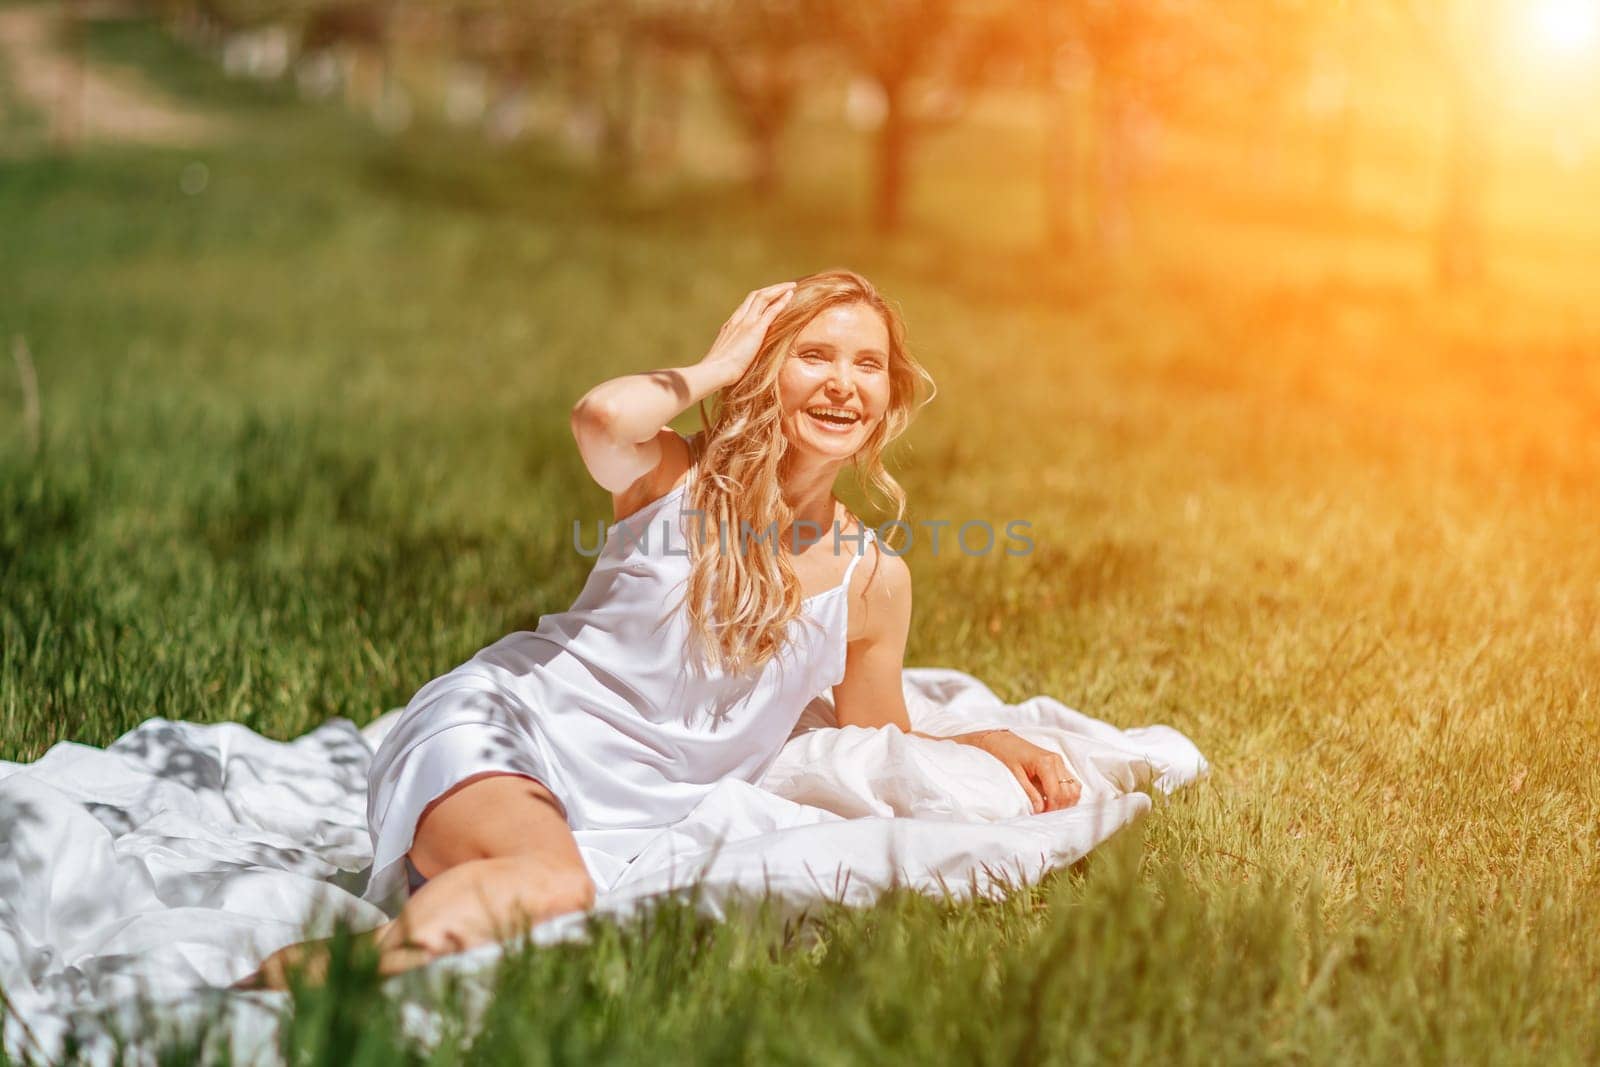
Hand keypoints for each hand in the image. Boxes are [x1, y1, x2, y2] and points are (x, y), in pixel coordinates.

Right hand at [698, 282, 796, 387]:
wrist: (715, 371)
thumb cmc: (719, 371)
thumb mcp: (726, 357)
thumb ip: (733, 352)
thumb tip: (739, 360)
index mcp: (730, 324)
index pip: (747, 305)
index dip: (760, 298)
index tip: (770, 297)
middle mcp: (737, 318)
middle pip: (755, 295)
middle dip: (771, 289)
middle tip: (784, 286)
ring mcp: (746, 322)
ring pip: (763, 297)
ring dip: (778, 289)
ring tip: (791, 286)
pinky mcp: (755, 329)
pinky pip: (771, 310)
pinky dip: (781, 300)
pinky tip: (790, 295)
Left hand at [957, 729, 1080, 813]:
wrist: (1005, 741)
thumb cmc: (1008, 756)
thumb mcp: (1017, 776)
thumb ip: (1030, 793)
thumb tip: (1040, 810)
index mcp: (1046, 763)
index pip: (1056, 791)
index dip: (1052, 807)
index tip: (1043, 815)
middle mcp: (1057, 761)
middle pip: (1068, 792)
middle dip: (1060, 806)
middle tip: (1047, 814)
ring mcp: (1060, 761)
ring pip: (1075, 788)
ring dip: (1066, 801)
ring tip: (1052, 808)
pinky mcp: (1060, 764)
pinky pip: (1072, 782)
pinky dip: (1068, 794)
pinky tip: (1057, 800)